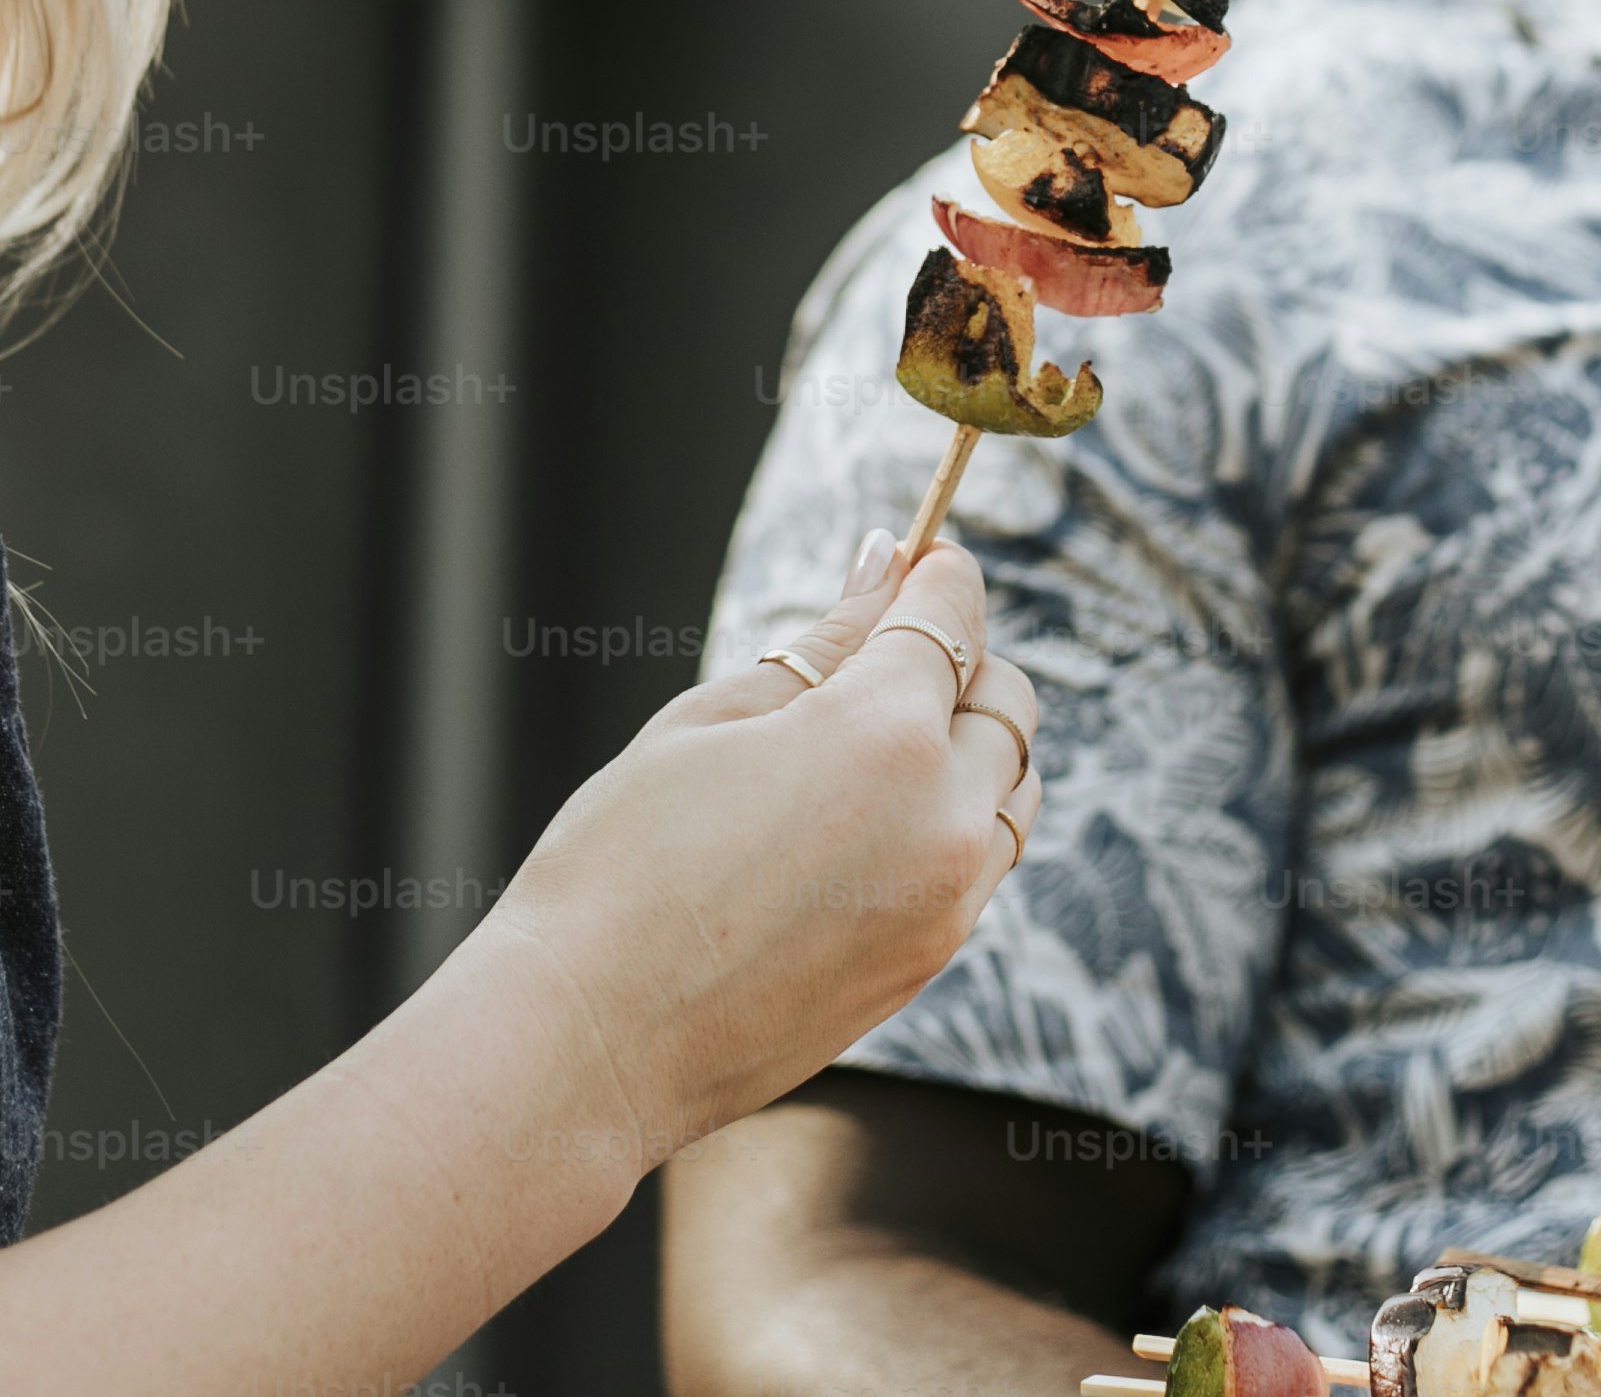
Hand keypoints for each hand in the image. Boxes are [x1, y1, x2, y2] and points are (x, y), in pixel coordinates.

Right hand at [467, 532, 1040, 1172]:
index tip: (908, 563)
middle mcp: (945, 818)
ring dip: (967, 747)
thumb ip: (821, 642)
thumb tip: (888, 559)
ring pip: (1011, 788)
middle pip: (1006, 700)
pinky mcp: (930, 966)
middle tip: (874, 654)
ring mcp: (949, 904)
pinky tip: (859, 828)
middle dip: (958, 659)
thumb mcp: (710, 721)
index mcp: (885, 733)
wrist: (588, 1040)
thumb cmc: (621, 863)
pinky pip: (982, 865)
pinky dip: (952, 824)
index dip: (933, 574)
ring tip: (865, 746)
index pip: (952, 615)